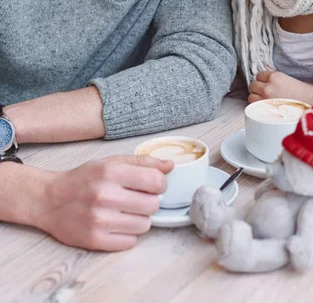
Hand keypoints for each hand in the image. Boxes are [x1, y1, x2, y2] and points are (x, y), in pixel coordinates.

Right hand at [33, 155, 172, 250]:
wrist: (49, 200)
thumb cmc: (83, 179)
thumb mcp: (110, 162)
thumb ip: (142, 162)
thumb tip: (170, 165)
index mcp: (111, 172)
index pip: (156, 181)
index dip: (159, 184)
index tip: (152, 185)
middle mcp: (106, 195)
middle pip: (153, 205)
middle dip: (149, 202)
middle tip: (136, 199)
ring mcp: (100, 220)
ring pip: (144, 225)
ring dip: (139, 219)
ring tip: (124, 212)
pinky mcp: (95, 240)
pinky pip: (130, 242)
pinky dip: (127, 235)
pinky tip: (116, 224)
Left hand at [248, 71, 312, 105]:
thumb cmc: (310, 95)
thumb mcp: (294, 81)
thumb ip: (280, 82)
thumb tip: (274, 86)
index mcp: (276, 76)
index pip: (259, 75)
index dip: (263, 81)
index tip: (266, 85)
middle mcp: (269, 86)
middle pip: (253, 85)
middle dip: (258, 90)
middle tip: (265, 94)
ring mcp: (266, 99)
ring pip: (251, 97)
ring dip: (256, 99)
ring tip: (265, 103)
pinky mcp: (267, 111)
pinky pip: (254, 109)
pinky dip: (258, 109)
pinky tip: (266, 110)